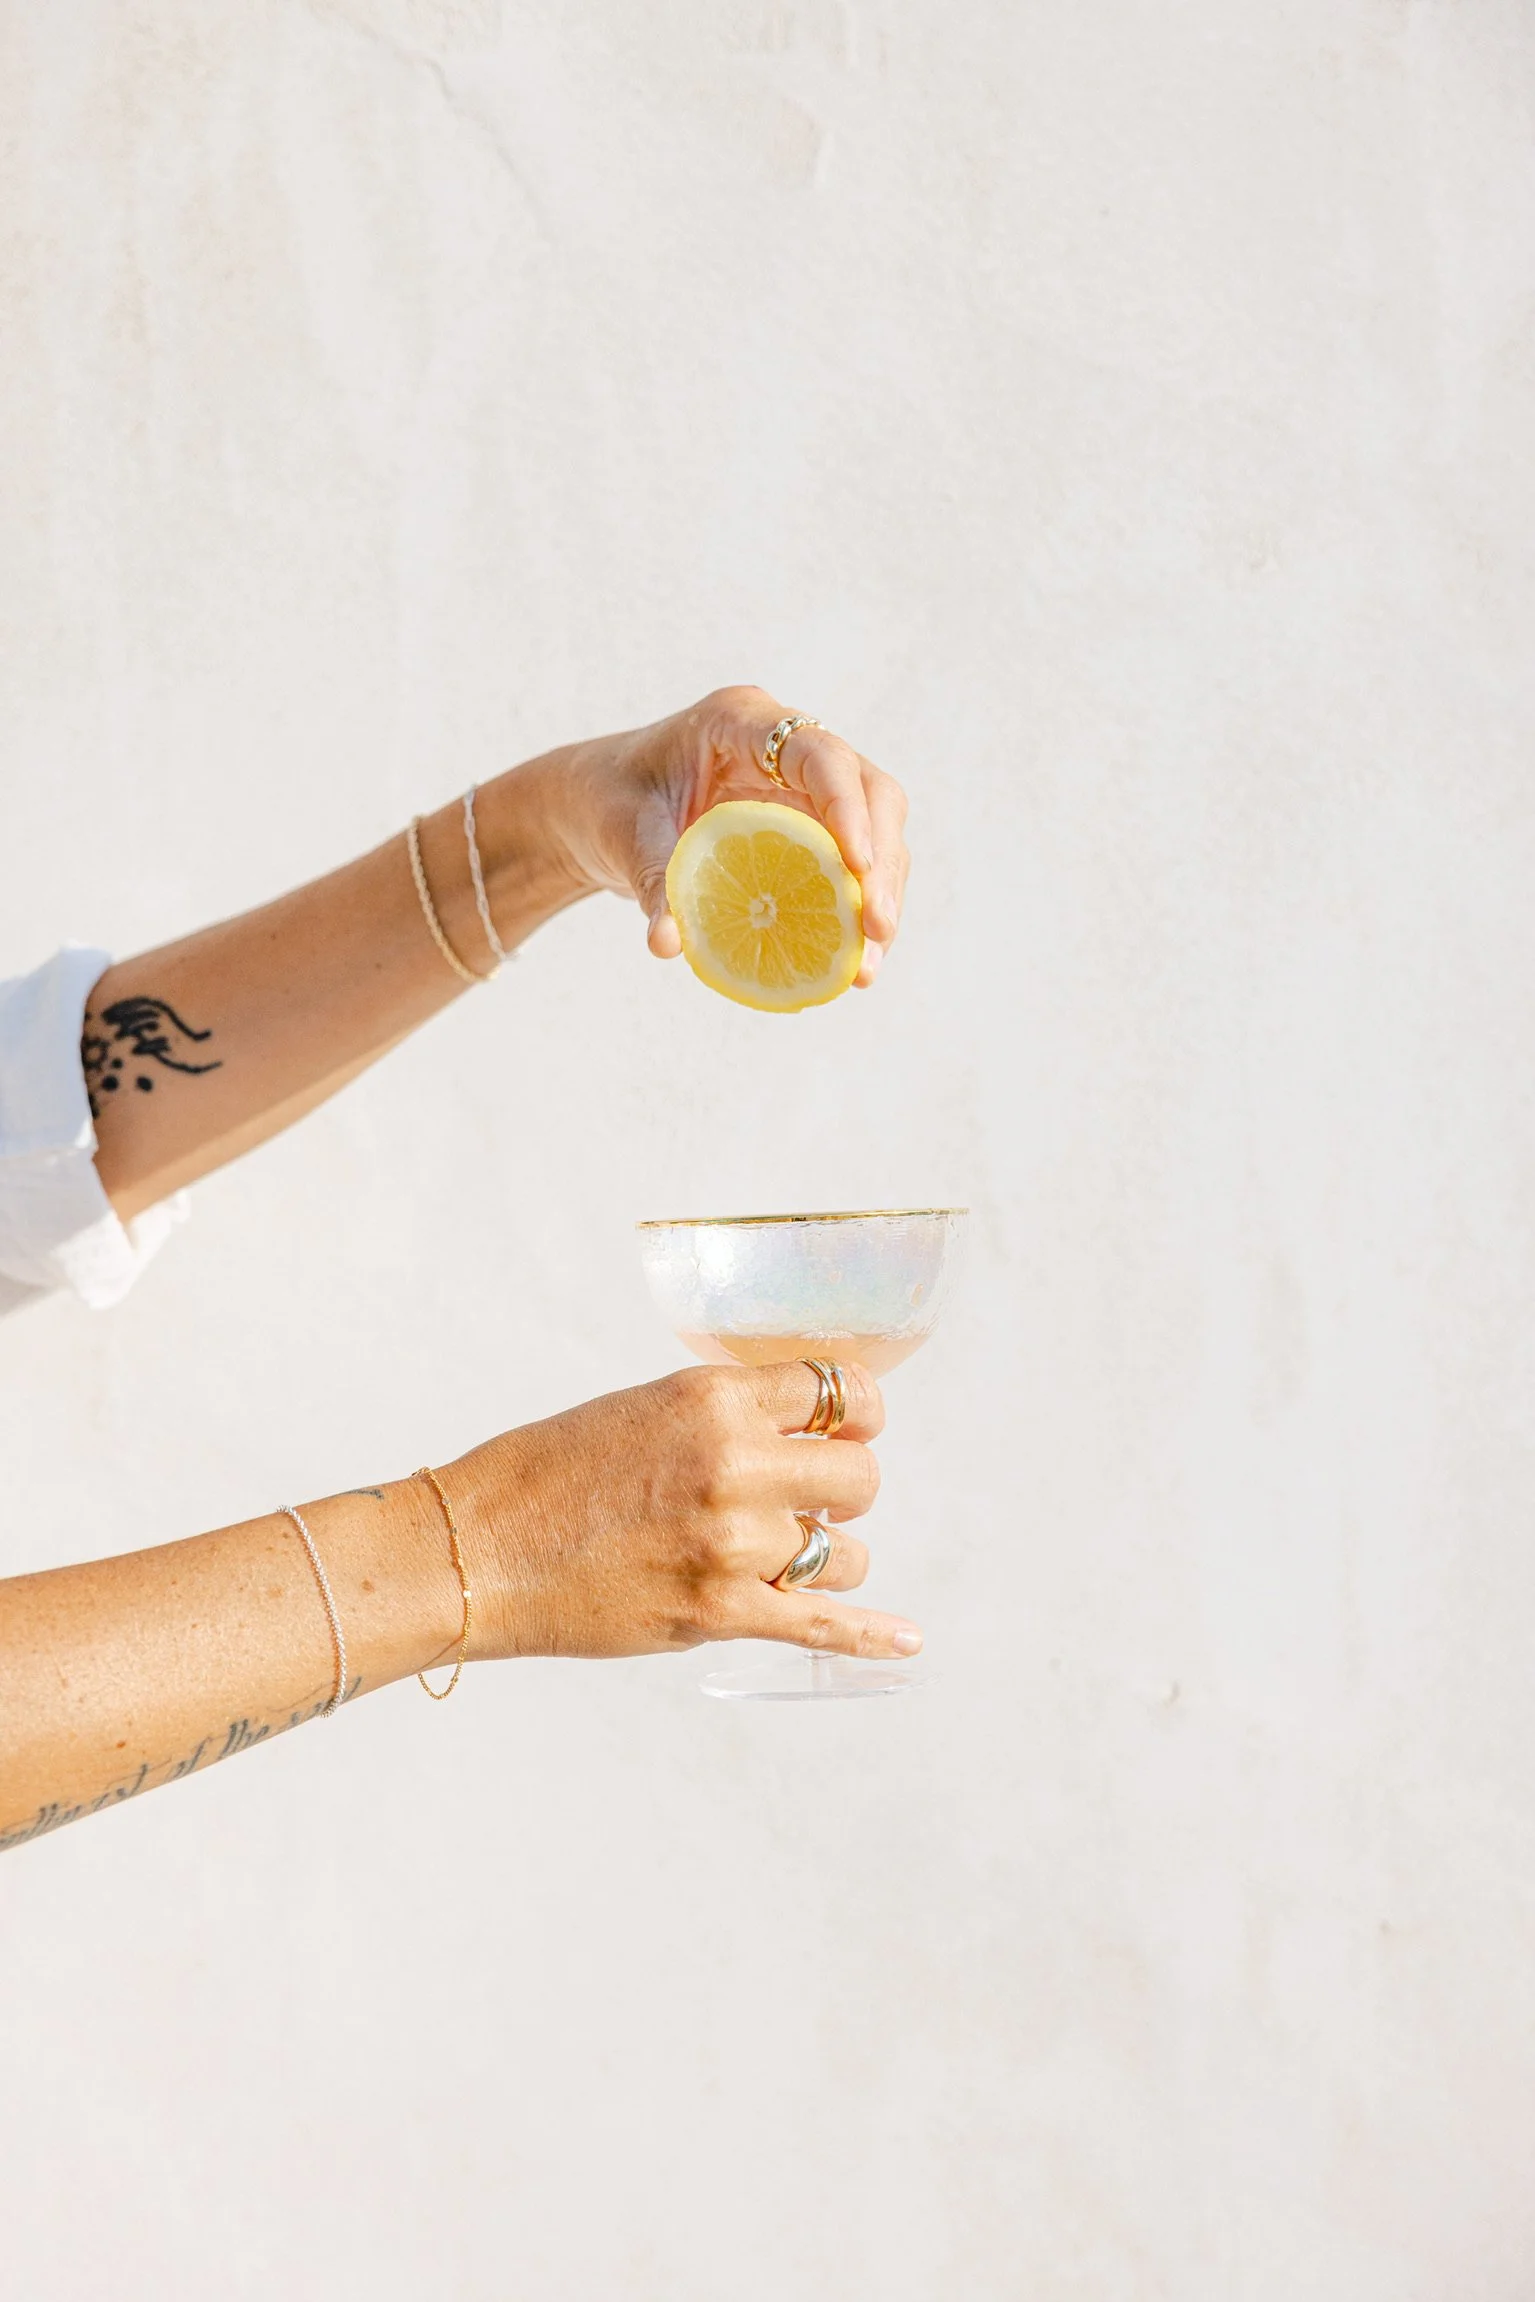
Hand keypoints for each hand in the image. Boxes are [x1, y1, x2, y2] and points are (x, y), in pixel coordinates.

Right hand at [444, 1361, 922, 1660]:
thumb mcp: (646, 1408)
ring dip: (827, 1556)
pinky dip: (869, 1636)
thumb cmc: (548, 1473)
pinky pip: (821, 1625)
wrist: (481, 1547)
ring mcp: (732, 1543)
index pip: (837, 1389)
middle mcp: (735, 1464)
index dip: (857, 1411)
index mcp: (714, 1398)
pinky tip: (905, 1641)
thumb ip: (725, 1416)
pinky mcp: (718, 1611)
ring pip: (846, 1552)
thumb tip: (797, 1429)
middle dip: (842, 1487)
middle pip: (858, 1474)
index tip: (853, 1425)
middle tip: (806, 1498)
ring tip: (782, 1556)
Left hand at [551, 685, 910, 987]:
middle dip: (881, 864)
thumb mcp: (623, 835)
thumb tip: (666, 944)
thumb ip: (653, 882)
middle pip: (869, 792)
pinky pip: (852, 865)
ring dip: (880, 897)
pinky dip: (856, 911)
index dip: (848, 807)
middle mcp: (786, 747)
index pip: (819, 753)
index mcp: (740, 721)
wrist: (596, 806)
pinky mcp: (808, 827)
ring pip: (875, 831)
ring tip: (866, 967)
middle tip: (876, 931)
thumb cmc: (607, 801)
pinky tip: (854, 963)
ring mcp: (804, 787)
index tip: (858, 866)